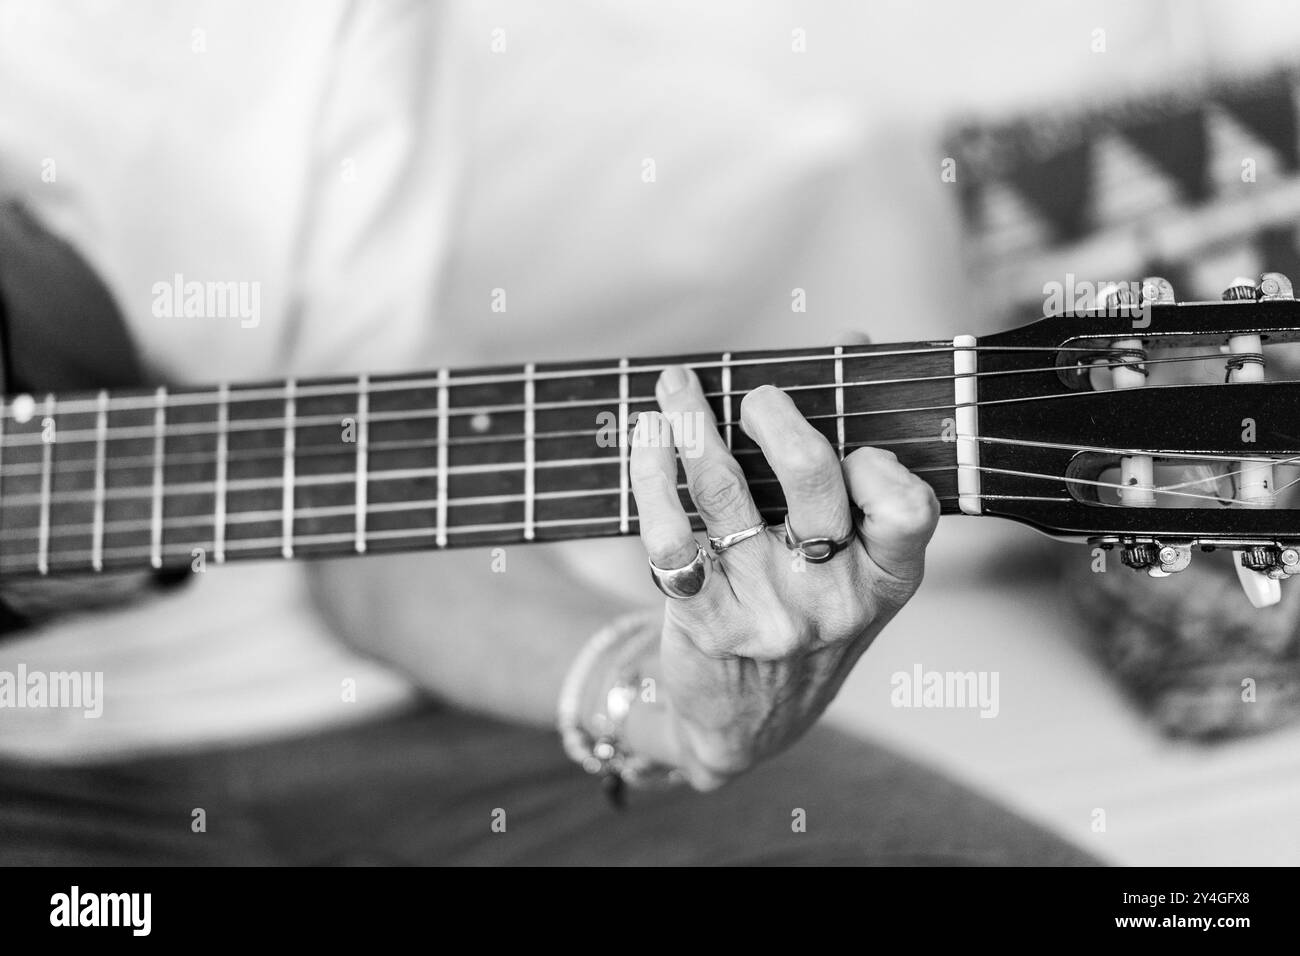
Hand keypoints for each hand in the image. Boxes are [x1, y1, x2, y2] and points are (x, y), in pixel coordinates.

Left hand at [624, 363, 938, 789]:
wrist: (745, 724)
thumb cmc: (804, 617)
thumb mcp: (851, 564)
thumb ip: (854, 461)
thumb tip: (853, 342)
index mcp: (887, 579)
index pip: (907, 507)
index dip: (879, 463)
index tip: (851, 437)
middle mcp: (833, 599)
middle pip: (813, 484)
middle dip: (778, 417)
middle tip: (756, 393)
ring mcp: (767, 614)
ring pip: (726, 495)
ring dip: (696, 424)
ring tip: (677, 386)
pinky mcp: (704, 622)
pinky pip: (669, 535)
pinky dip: (652, 475)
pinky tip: (648, 438)